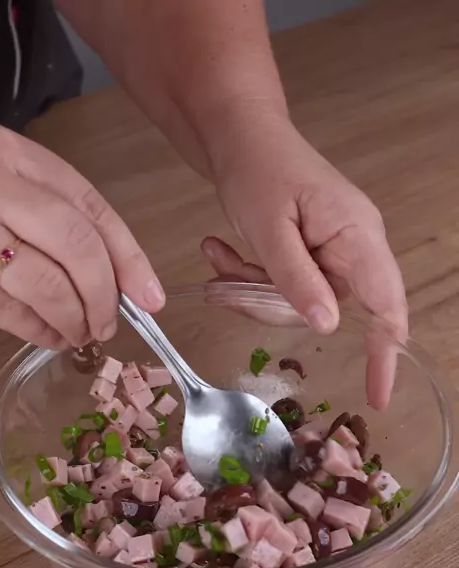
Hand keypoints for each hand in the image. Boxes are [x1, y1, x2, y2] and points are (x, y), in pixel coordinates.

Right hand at [0, 124, 164, 348]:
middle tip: (110, 324)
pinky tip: (53, 338)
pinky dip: (36, 330)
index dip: (130, 260)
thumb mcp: (9, 177)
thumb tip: (122, 281)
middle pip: (77, 247)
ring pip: (43, 284)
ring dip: (73, 319)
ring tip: (83, 334)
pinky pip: (2, 309)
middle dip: (103, 296)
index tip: (151, 298)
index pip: (92, 210)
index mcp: (15, 156)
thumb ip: (58, 213)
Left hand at [204, 117, 407, 408]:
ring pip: (296, 304)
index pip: (386, 305)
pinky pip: (283, 288)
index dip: (385, 353)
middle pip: (326, 311)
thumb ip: (297, 278)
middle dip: (271, 306)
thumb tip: (328, 326)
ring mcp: (331, 253)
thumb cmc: (259, 167)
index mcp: (358, 236)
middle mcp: (353, 248)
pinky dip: (249, 278)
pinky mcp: (308, 255)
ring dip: (252, 290)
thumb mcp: (270, 227)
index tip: (377, 396)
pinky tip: (220, 251)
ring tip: (218, 255)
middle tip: (229, 284)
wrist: (239, 134)